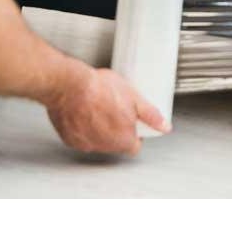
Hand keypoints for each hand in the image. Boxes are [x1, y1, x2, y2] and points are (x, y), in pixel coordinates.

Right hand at [44, 65, 169, 154]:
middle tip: (115, 110)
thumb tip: (164, 126)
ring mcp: (85, 144)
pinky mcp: (69, 139)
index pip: (134, 146)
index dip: (135, 134)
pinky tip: (83, 113)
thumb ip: (150, 114)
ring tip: (99, 108)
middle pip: (116, 144)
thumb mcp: (133, 96)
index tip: (133, 122)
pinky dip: (82, 128)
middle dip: (118, 131)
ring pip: (97, 141)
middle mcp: (104, 146)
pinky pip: (80, 137)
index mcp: (123, 138)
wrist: (68, 85)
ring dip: (100, 130)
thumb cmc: (98, 89)